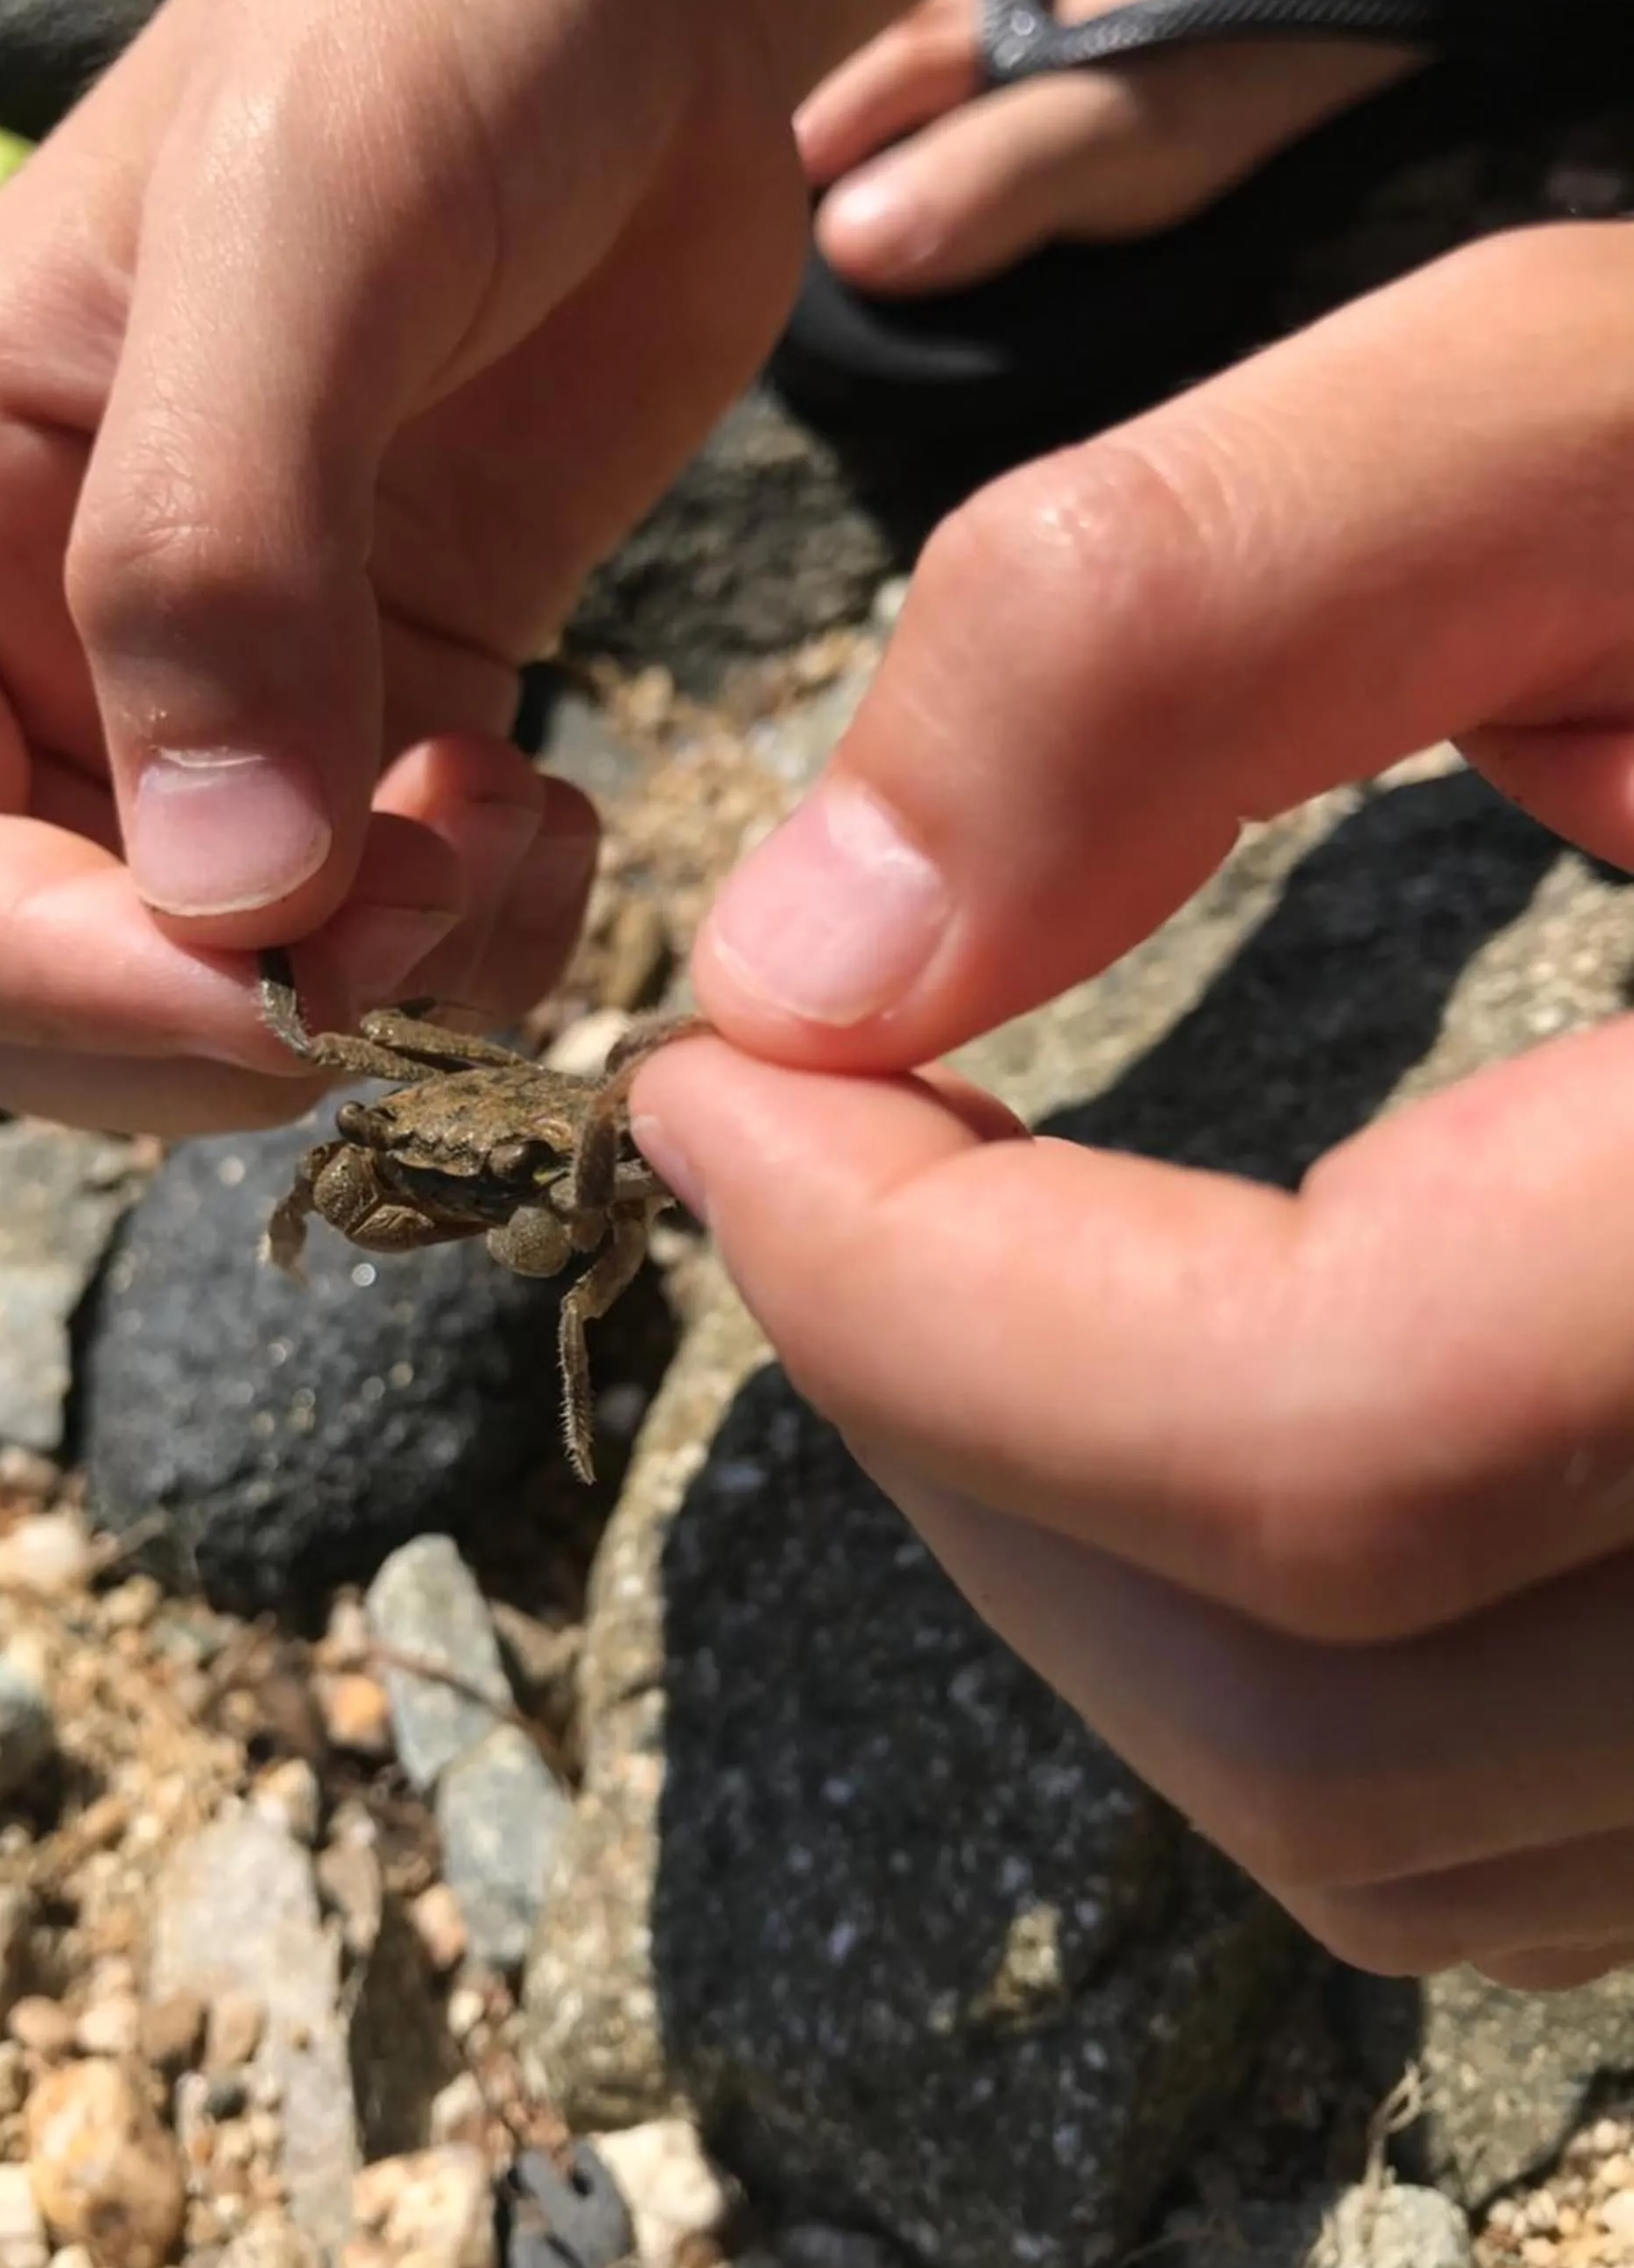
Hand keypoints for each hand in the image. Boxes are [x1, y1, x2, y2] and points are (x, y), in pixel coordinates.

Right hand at [0, 0, 811, 1133]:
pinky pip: (386, 937)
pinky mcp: (380, 722)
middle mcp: (45, 653)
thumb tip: (220, 891)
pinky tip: (556, 814)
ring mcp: (222, 705)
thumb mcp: (301, 234)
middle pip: (35, 989)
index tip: (253, 962)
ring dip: (377, 988)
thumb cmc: (429, 30)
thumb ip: (218, 554)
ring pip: (225, 992)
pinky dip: (478, 945)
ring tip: (505, 826)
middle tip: (408, 898)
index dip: (29, 976)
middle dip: (223, 1011)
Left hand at [637, 224, 1633, 1986]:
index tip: (723, 1080)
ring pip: (1383, 1826)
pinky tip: (1177, 1386)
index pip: (1319, 1444)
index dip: (925, 1296)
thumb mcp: (1619, 427)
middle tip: (812, 1153)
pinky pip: (1490, 1840)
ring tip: (957, 1259)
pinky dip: (1249, 1645)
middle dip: (957, 1431)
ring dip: (1069, 1557)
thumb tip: (806, 961)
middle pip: (1319, 1711)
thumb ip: (1192, 612)